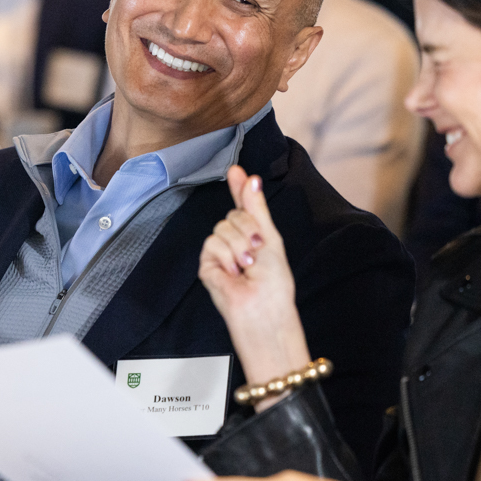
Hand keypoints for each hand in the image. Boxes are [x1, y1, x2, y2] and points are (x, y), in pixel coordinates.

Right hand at [198, 166, 310, 391]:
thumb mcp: (270, 237)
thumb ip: (256, 207)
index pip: (243, 206)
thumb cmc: (273, 284)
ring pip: (222, 227)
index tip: (236, 170)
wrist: (264, 309)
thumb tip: (250, 178)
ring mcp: (220, 252)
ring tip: (247, 266)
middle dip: (249, 228)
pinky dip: (226, 257)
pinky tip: (233, 272)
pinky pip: (212, 244)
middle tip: (257, 250)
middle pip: (233, 214)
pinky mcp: (207, 264)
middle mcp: (235, 241)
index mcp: (253, 235)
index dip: (240, 188)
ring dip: (239, 245)